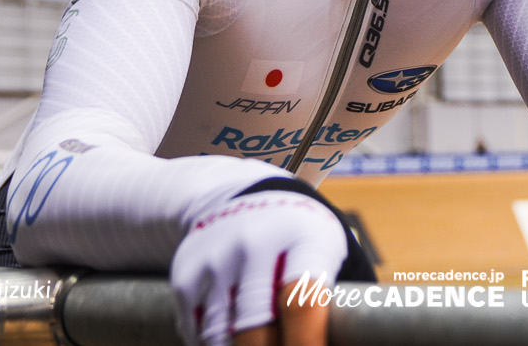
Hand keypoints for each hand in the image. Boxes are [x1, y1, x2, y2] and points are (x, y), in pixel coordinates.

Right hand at [171, 189, 347, 345]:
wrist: (243, 197)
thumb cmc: (296, 239)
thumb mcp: (324, 251)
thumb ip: (330, 297)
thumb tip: (341, 341)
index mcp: (302, 238)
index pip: (301, 302)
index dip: (304, 343)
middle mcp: (254, 243)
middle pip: (255, 327)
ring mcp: (216, 258)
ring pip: (221, 335)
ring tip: (259, 340)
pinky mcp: (186, 273)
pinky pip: (197, 331)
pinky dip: (215, 342)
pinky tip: (232, 335)